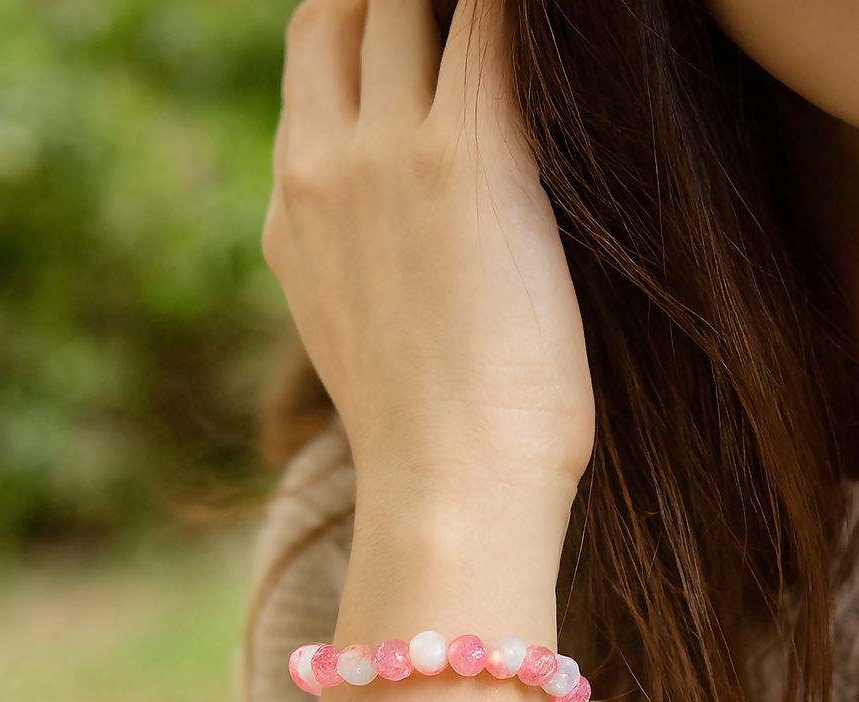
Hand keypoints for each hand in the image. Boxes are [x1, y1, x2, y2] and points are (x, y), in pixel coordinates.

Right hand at [262, 0, 594, 519]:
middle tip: (461, 24)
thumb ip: (359, 265)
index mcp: (295, 213)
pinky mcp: (465, 153)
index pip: (311, 70)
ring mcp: (382, 152)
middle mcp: (321, 166)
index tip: (414, 32)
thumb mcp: (361, 338)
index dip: (360, 33)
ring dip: (452, 3)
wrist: (448, 495)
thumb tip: (407, 249)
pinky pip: (491, 18)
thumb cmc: (434, 440)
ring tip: (509, 35)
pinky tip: (563, 27)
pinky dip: (516, 13)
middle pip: (341, 12)